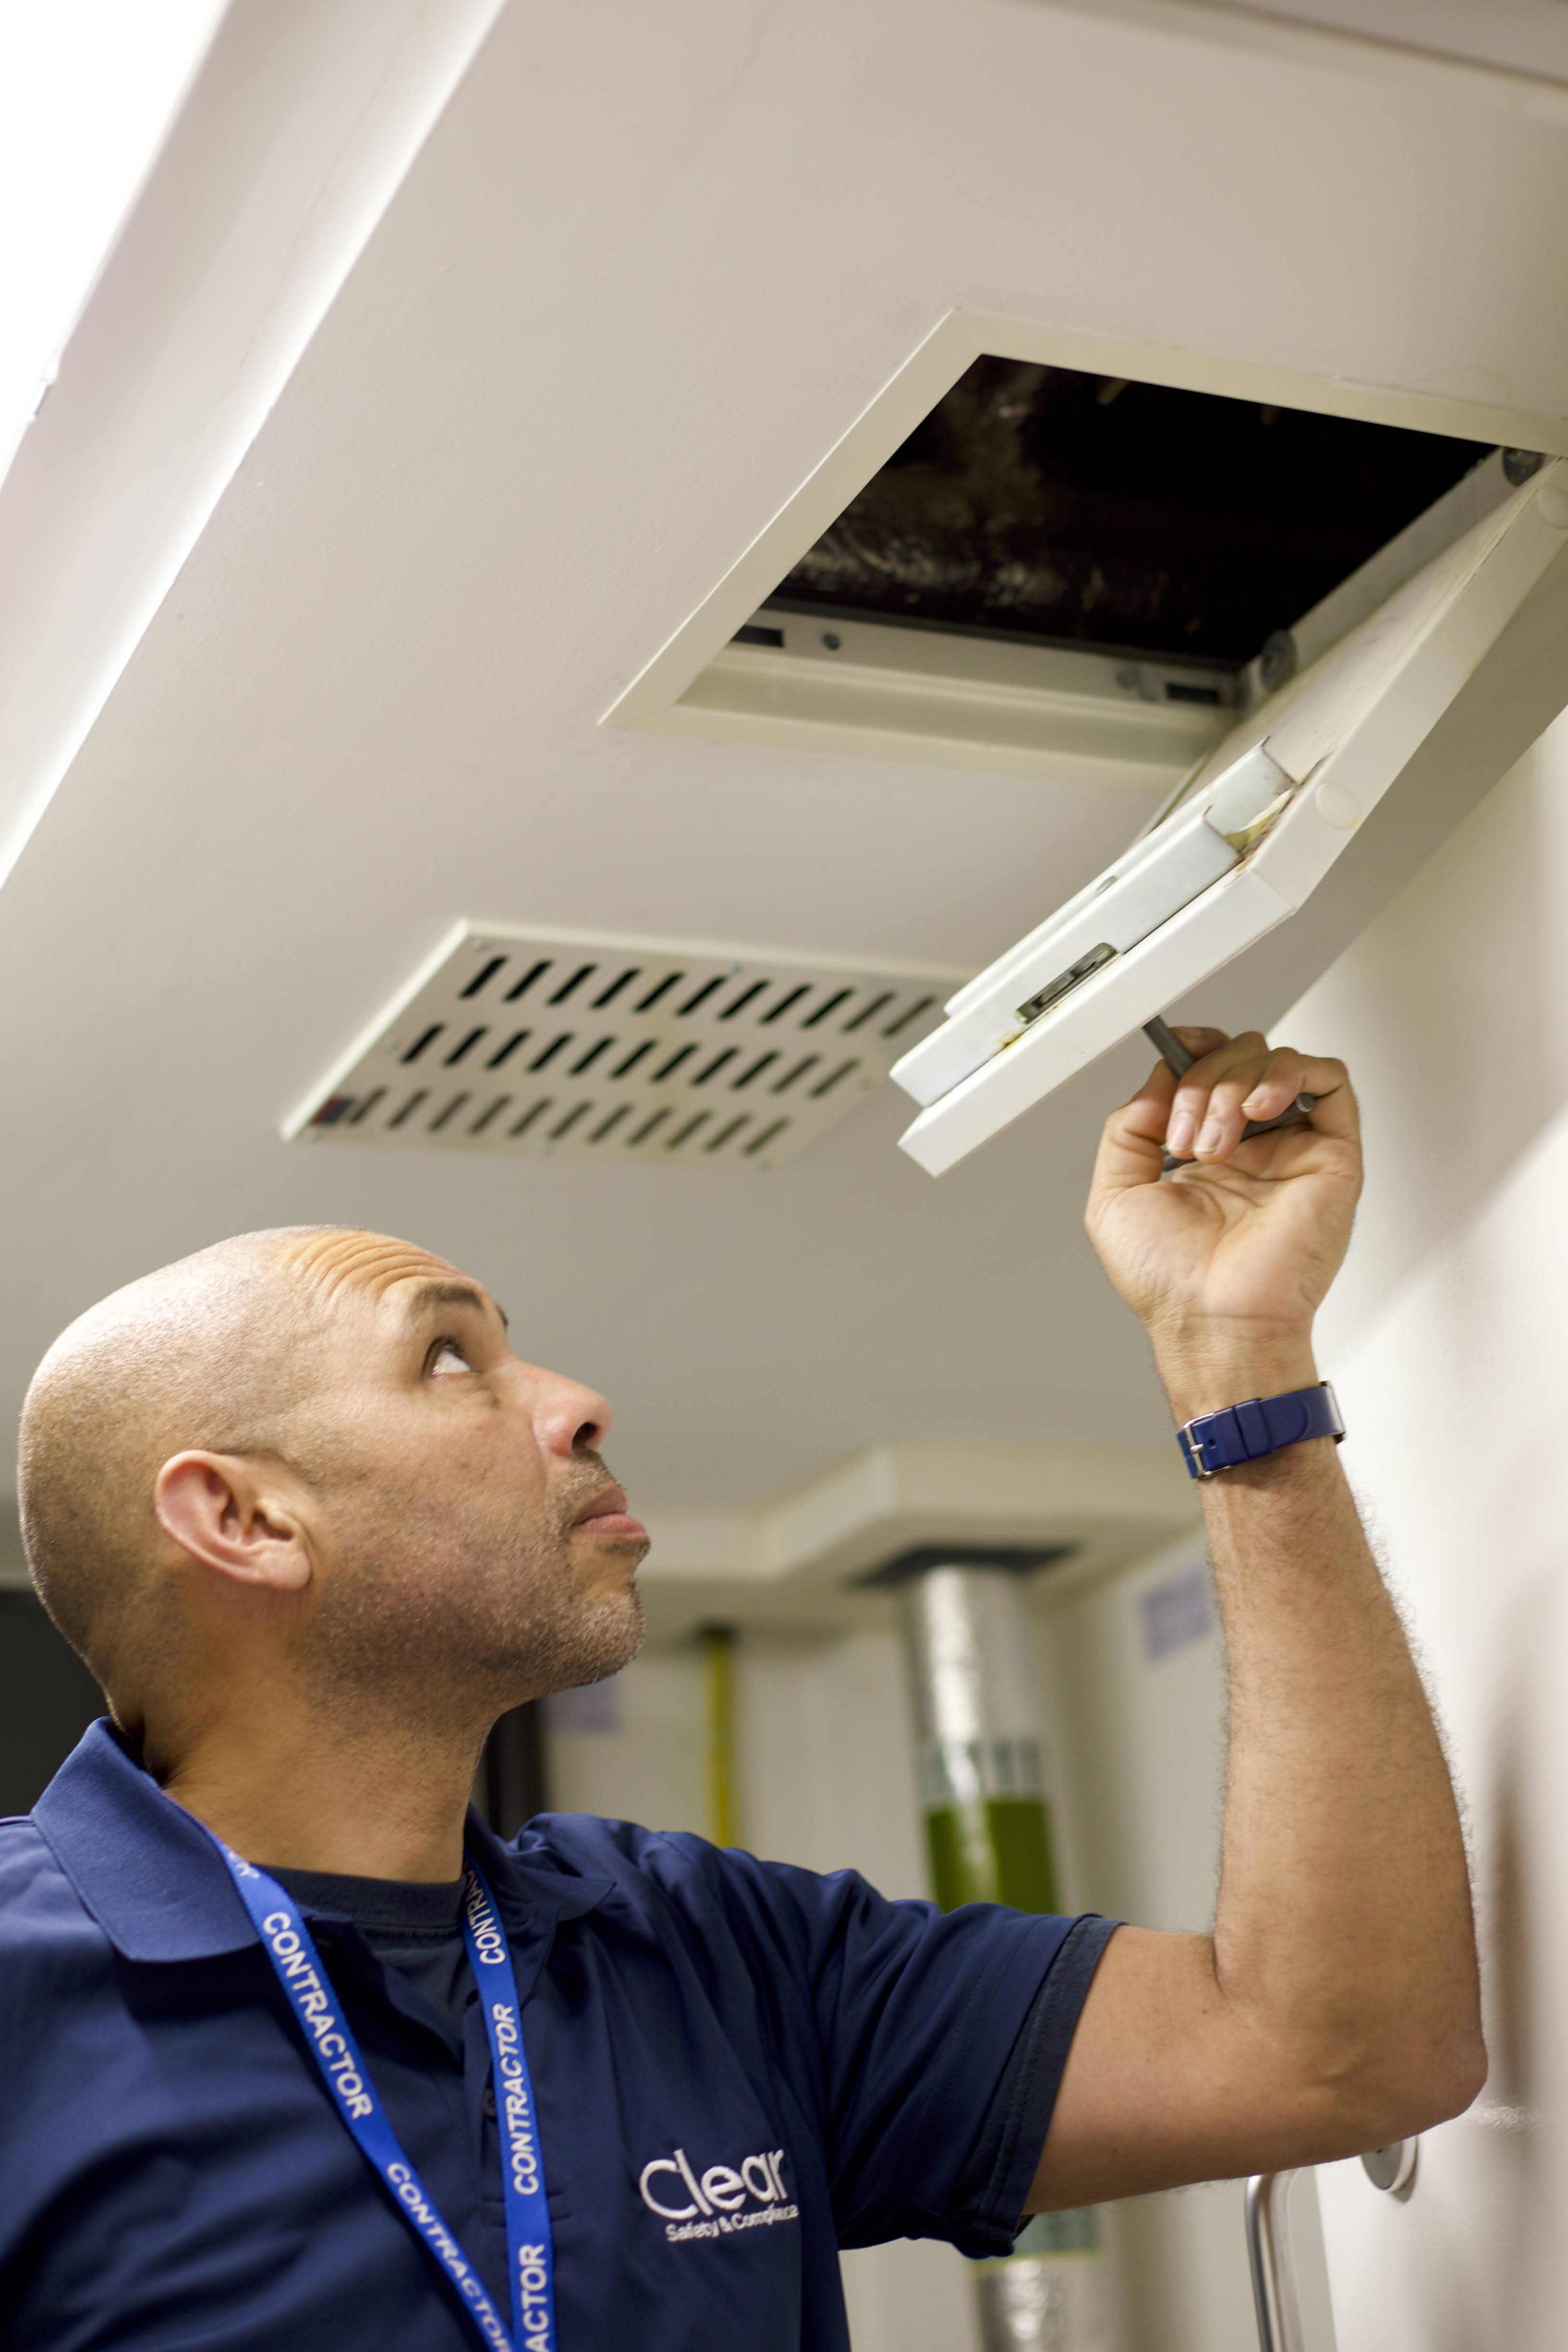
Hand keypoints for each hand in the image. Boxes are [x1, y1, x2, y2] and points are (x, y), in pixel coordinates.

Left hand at [1085, 1028, 1361, 1415]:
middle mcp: (1252, 1147)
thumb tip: (1158, 1080)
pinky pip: (1330, 1082)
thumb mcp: (1115, 1195)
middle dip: (1202, 1081)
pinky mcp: (1331, 1157)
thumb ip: (1128, 1128)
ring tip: (1217, 1141)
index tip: (1174, 1052)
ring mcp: (1292, 1149)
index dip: (1193, 1051)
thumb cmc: (1171, 1282)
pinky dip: (1291, 1074)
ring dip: (1235, 1085)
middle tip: (1183, 1136)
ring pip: (1278, 1063)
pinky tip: (1258, 1108)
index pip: (1209, 1070)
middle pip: (1240, 1058)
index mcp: (1206, 1151)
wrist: (1211, 1320)